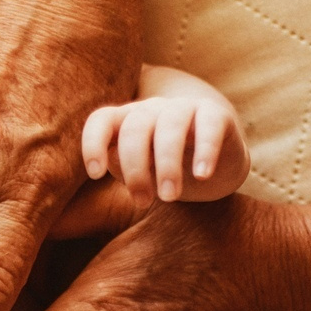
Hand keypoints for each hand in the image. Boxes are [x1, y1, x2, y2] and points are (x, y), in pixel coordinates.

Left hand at [81, 76, 248, 206]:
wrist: (216, 167)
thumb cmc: (166, 172)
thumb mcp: (139, 174)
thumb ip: (120, 167)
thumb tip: (108, 160)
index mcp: (127, 122)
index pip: (102, 120)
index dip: (93, 142)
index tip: (96, 174)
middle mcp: (153, 110)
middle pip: (135, 127)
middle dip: (135, 168)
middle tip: (142, 202)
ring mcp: (185, 108)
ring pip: (170, 125)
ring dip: (167, 163)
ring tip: (169, 197)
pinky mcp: (216, 115)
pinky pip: (209, 125)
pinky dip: (205, 149)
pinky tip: (202, 175)